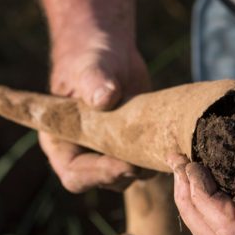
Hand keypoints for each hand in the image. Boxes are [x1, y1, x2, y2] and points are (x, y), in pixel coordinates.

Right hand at [41, 33, 152, 192]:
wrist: (111, 54)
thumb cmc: (91, 57)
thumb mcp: (91, 65)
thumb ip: (94, 81)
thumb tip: (104, 99)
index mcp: (60, 141)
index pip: (73, 174)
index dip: (97, 175)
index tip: (125, 166)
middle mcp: (82, 153)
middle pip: (103, 181)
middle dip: (126, 174)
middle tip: (149, 162)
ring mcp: (108, 153)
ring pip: (127, 177)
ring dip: (145, 169)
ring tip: (163, 151)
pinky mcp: (132, 148)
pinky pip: (144, 165)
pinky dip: (158, 159)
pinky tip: (174, 147)